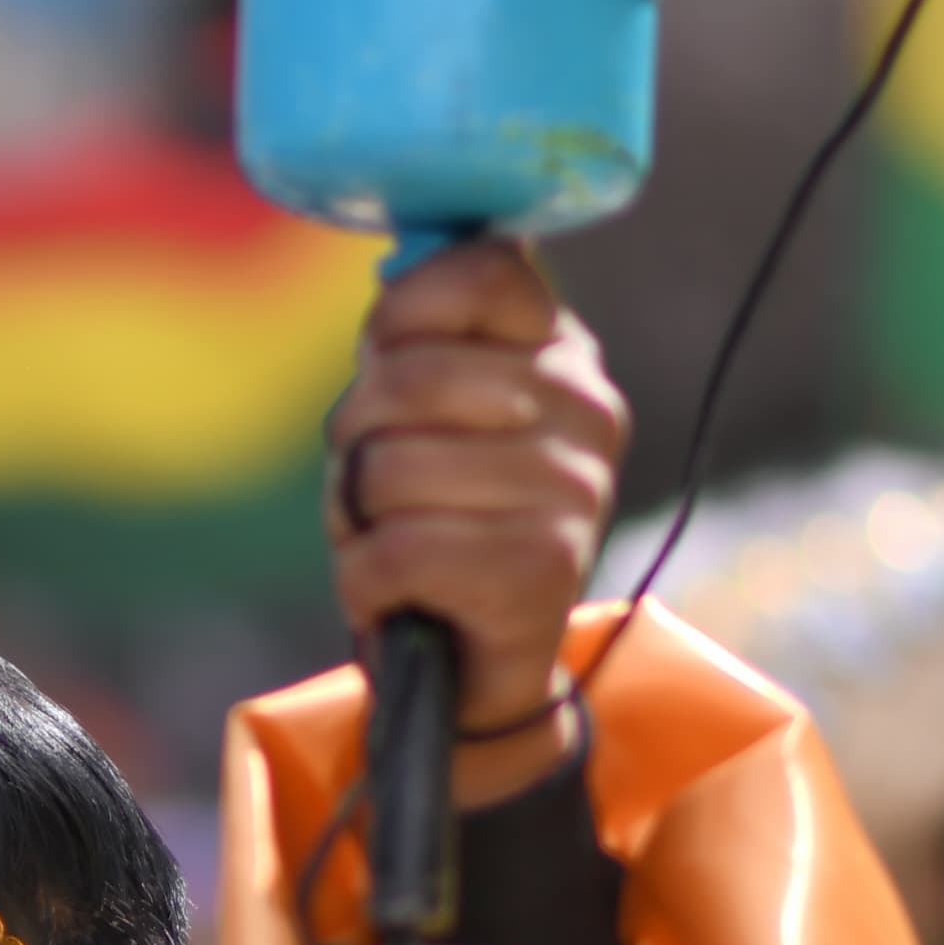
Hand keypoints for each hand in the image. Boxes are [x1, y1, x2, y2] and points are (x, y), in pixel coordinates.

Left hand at [322, 240, 629, 797]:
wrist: (475, 672)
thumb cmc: (436, 524)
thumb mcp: (423, 419)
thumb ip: (415, 344)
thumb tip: (399, 272)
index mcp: (563, 353)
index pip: (478, 271)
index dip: (399, 320)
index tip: (390, 370)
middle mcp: (587, 410)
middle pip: (406, 378)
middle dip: (358, 441)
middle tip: (381, 490)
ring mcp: (574, 490)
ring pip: (387, 469)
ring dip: (357, 519)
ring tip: (397, 543)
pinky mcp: (540, 571)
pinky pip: (394, 550)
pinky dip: (364, 582)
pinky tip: (399, 595)